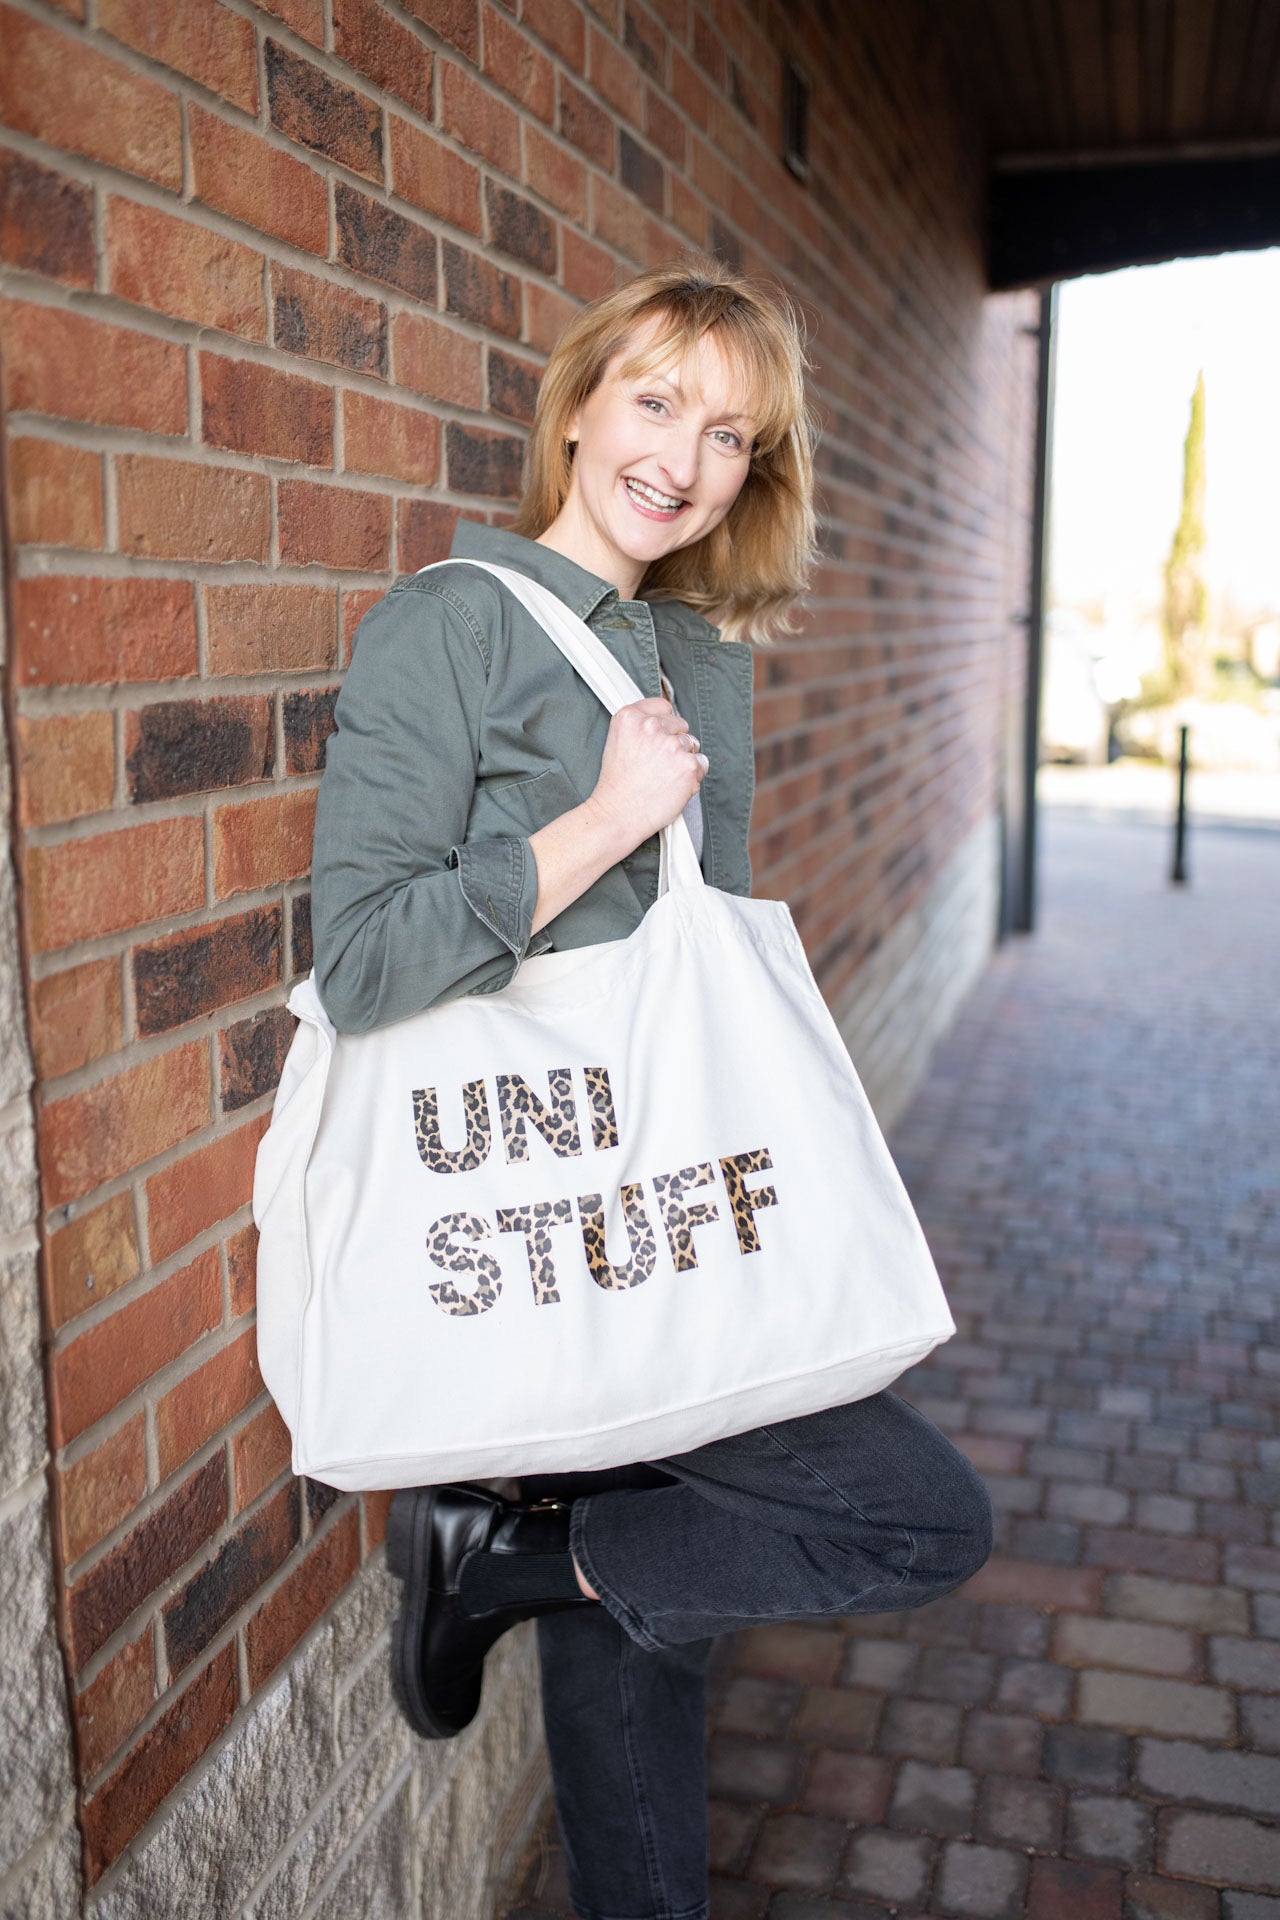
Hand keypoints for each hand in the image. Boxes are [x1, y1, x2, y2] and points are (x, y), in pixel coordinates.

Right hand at [589, 697, 708, 844]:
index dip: (664, 723)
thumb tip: (666, 723)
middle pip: (681, 725)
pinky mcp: (689, 766)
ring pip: (692, 745)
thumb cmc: (617, 784)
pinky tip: (673, 785)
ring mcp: (672, 745)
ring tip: (662, 777)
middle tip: (657, 764)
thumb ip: (640, 726)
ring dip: (683, 760)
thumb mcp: (617, 741)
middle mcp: (651, 726)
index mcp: (630, 716)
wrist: (618, 814)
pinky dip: (692, 776)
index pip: (663, 706)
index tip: (659, 737)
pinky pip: (701, 764)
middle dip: (674, 742)